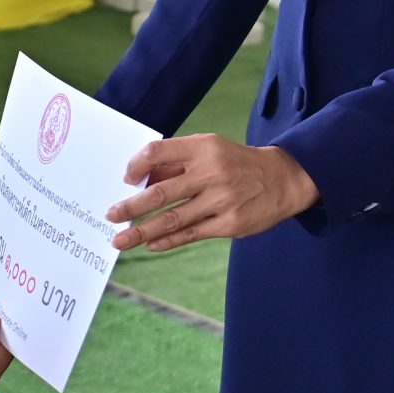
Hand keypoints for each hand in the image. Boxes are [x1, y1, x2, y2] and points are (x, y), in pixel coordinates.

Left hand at [106, 135, 318, 253]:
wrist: (282, 179)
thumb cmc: (235, 163)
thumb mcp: (210, 150)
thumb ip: (177, 163)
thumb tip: (138, 180)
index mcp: (203, 148)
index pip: (159, 151)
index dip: (137, 165)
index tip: (125, 179)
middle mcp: (211, 173)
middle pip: (161, 191)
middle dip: (131, 207)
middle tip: (110, 216)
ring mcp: (221, 200)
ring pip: (173, 218)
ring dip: (143, 231)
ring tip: (121, 240)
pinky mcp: (229, 224)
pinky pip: (191, 234)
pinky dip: (168, 240)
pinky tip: (151, 244)